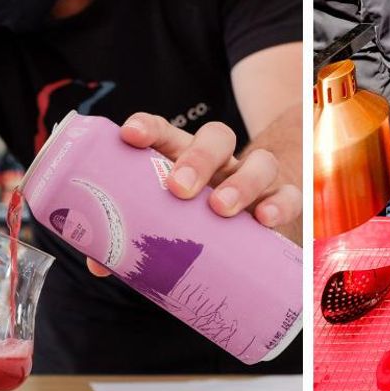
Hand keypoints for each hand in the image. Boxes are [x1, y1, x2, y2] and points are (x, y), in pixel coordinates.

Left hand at [87, 113, 301, 276]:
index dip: (148, 128)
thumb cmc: (200, 220)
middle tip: (178, 188)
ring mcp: (257, 179)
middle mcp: (223, 162)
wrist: (260, 222)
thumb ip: (135, 238)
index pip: (167, 132)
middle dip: (197, 158)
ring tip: (221, 208)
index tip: (129, 135)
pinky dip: (280, 205)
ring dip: (240, 182)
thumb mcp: (170, 223)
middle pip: (216, 138)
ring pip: (259, 161)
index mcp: (186, 158)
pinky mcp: (286, 200)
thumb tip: (98, 263)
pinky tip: (265, 220)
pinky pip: (291, 196)